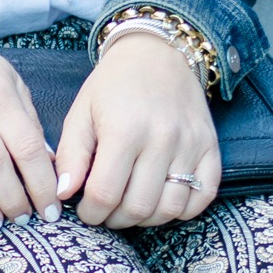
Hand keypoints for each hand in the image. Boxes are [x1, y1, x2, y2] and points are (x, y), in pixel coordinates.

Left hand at [55, 31, 221, 229]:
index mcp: (124, 129)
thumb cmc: (113, 85)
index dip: (91, 213)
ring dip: (147, 219)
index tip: (85, 210)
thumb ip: (71, 155)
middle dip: (115, 219)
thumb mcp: (81, 113)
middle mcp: (161, 138)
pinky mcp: (210, 147)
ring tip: (131, 206)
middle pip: (138, 206)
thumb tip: (63, 194)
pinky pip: (204, 196)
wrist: (156, 52)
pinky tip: (163, 200)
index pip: (105, 193)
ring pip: (170, 208)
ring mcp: (190, 144)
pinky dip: (183, 209)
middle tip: (106, 211)